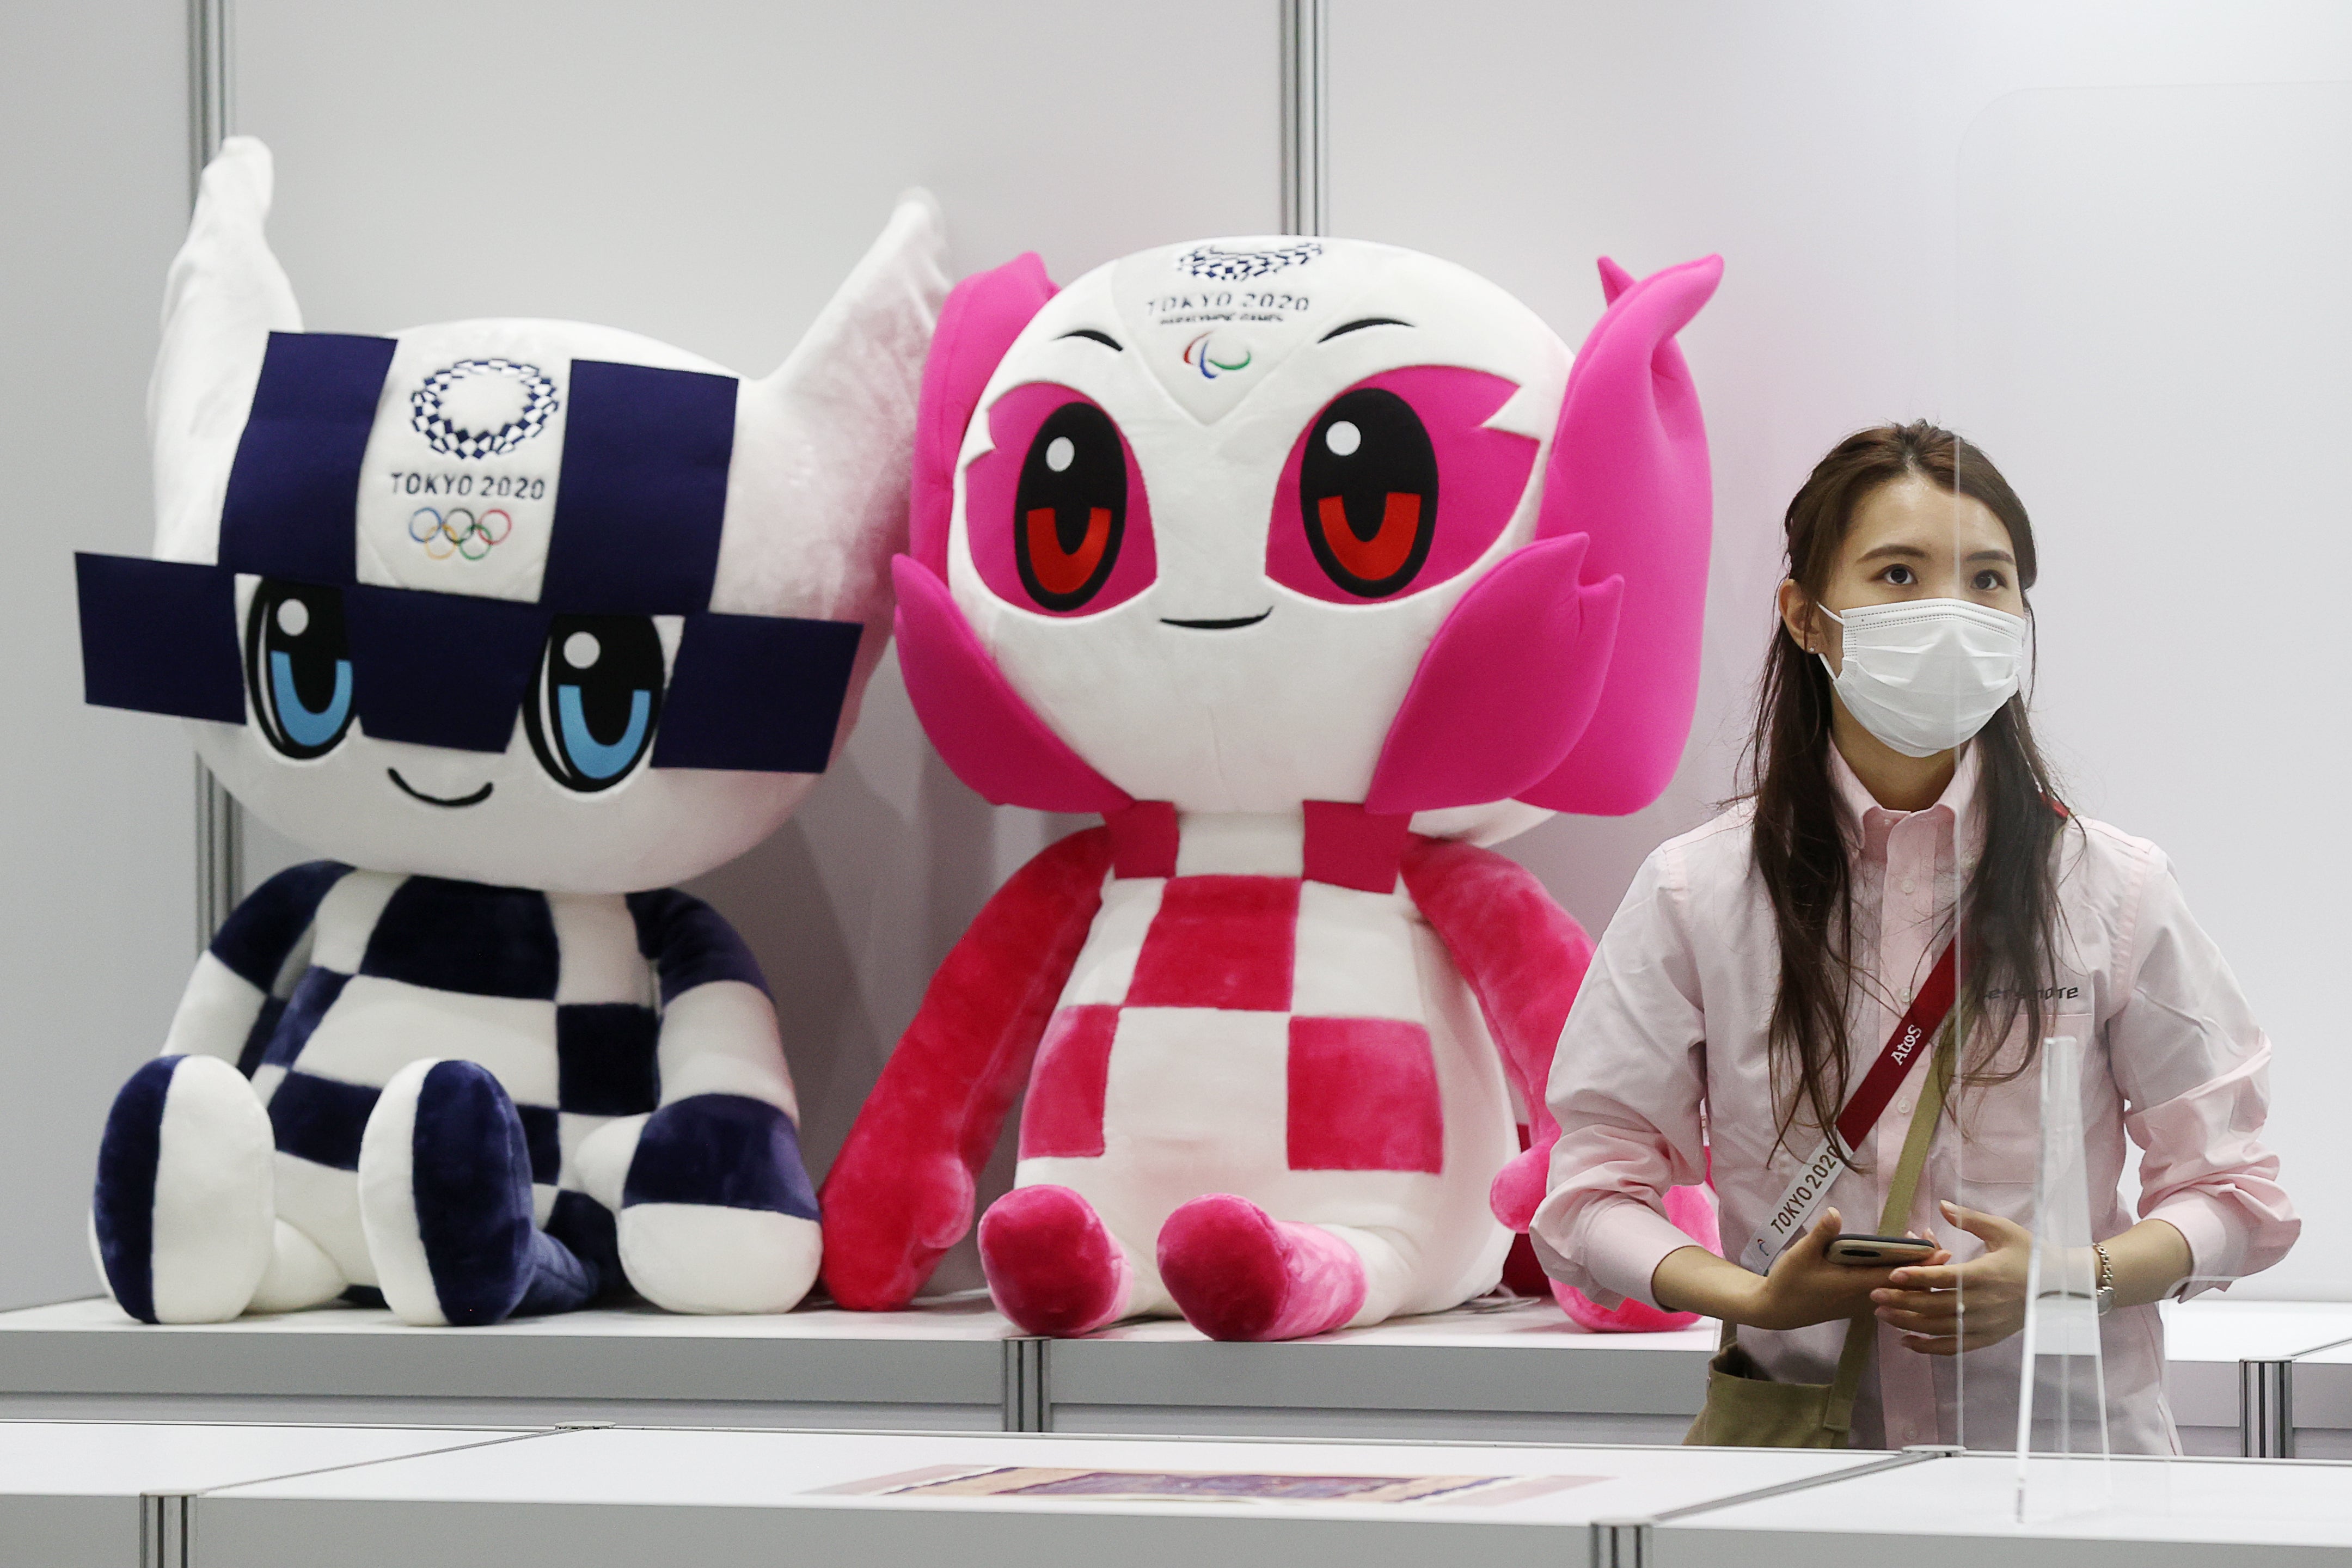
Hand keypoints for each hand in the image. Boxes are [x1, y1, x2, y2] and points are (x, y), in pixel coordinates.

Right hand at [1742, 1207, 1950, 1330]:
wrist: (1778, 1310)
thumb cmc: (1789, 1282)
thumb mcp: (1800, 1255)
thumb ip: (1821, 1234)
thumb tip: (1836, 1211)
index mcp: (1855, 1284)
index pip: (1897, 1275)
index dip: (1920, 1263)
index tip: (1938, 1246)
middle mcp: (1866, 1297)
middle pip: (1906, 1284)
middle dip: (1923, 1263)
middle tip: (1932, 1239)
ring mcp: (1864, 1303)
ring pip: (1899, 1290)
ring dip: (1912, 1270)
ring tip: (1920, 1246)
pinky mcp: (1859, 1304)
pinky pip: (1889, 1292)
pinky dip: (1899, 1277)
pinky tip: (1898, 1261)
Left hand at [1871, 1199, 2029, 1354]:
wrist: (2060, 1286)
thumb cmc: (2030, 1254)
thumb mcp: (2003, 1230)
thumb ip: (1970, 1218)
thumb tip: (1941, 1204)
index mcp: (1986, 1275)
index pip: (1947, 1278)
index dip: (1919, 1276)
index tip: (1893, 1274)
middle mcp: (1984, 1303)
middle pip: (1936, 1305)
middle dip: (1903, 1301)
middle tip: (1874, 1295)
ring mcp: (1985, 1324)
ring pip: (1940, 1328)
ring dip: (1908, 1323)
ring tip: (1882, 1314)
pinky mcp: (1988, 1337)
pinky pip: (1954, 1347)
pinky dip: (1929, 1347)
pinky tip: (1906, 1341)